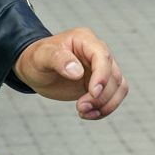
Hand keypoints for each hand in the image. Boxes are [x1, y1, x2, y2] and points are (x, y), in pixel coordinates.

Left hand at [13, 28, 127, 120]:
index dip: (102, 76)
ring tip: (83, 112)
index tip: (93, 94)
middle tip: (80, 108)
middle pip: (113, 74)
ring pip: (119, 87)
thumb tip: (77, 71)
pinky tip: (89, 114)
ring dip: (106, 104)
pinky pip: (114, 96)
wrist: (35, 70)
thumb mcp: (41, 57)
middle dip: (101, 96)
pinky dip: (105, 108)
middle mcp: (96, 52)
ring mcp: (100, 68)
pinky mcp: (101, 83)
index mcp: (84, 39)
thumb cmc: (36, 59)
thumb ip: (57, 59)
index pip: (103, 56)